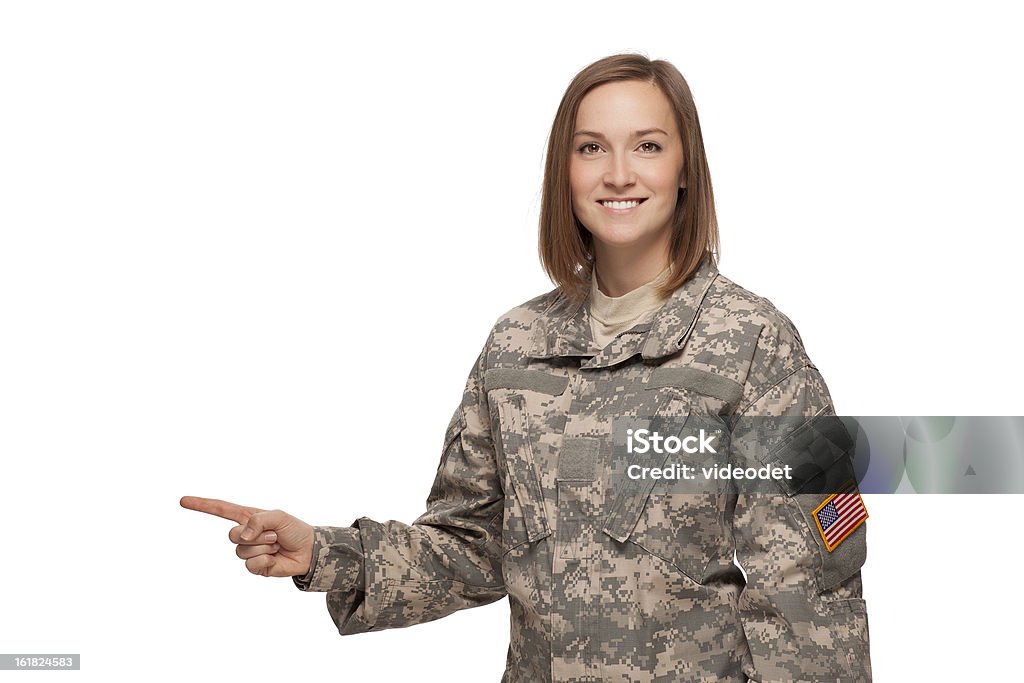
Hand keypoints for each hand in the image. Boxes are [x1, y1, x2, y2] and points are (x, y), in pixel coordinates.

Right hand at [180, 496, 314, 577]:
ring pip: (243, 550)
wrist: (309, 551)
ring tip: (276, 545)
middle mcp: (245, 533)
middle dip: (256, 535)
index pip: (220, 509)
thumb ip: (257, 521)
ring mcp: (249, 551)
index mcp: (248, 517)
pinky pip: (251, 564)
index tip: (183, 500)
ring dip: (264, 547)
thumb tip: (241, 536)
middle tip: (275, 535)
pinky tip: (275, 558)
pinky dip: (266, 560)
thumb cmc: (294, 530)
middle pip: (232, 535)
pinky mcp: (255, 566)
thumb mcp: (278, 516)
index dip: (202, 505)